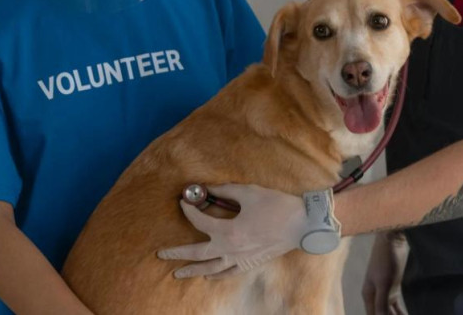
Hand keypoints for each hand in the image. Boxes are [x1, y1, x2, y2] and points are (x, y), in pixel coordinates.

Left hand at [156, 184, 305, 278]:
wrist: (301, 224)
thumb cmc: (276, 205)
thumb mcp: (248, 192)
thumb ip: (224, 190)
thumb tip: (206, 187)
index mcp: (229, 231)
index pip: (199, 223)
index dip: (188, 211)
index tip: (183, 201)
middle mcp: (231, 250)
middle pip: (197, 254)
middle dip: (177, 253)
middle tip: (160, 253)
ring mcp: (240, 260)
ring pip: (210, 268)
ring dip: (192, 270)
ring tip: (177, 273)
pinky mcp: (250, 264)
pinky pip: (227, 273)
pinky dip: (215, 275)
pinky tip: (207, 275)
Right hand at [362, 231, 407, 314]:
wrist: (392, 240)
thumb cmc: (386, 260)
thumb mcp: (384, 283)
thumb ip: (382, 304)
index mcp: (369, 296)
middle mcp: (374, 296)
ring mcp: (384, 292)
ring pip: (389, 313)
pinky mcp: (393, 288)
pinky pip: (396, 307)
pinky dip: (401, 313)